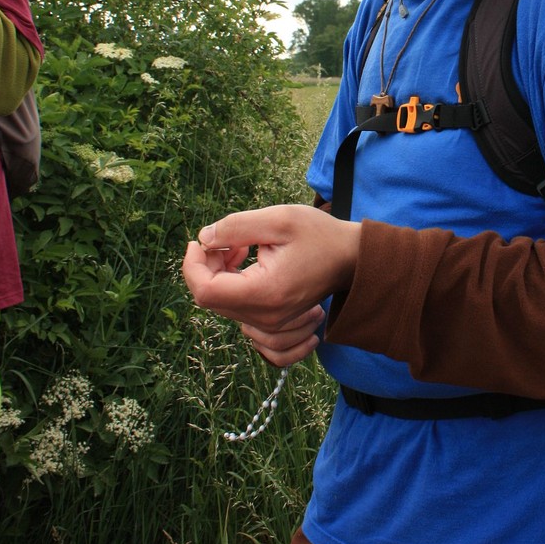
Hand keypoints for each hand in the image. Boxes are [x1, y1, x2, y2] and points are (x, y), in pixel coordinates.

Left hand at [182, 204, 360, 363]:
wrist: (352, 259)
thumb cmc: (320, 236)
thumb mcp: (279, 219)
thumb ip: (236, 227)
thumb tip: (204, 238)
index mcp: (265, 293)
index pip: (205, 291)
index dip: (192, 265)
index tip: (198, 241)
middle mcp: (265, 317)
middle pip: (211, 298)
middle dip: (208, 264)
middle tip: (229, 238)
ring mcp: (270, 324)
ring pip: (222, 304)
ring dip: (221, 274)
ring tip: (242, 247)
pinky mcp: (274, 322)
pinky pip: (238, 312)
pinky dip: (233, 288)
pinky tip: (247, 266)